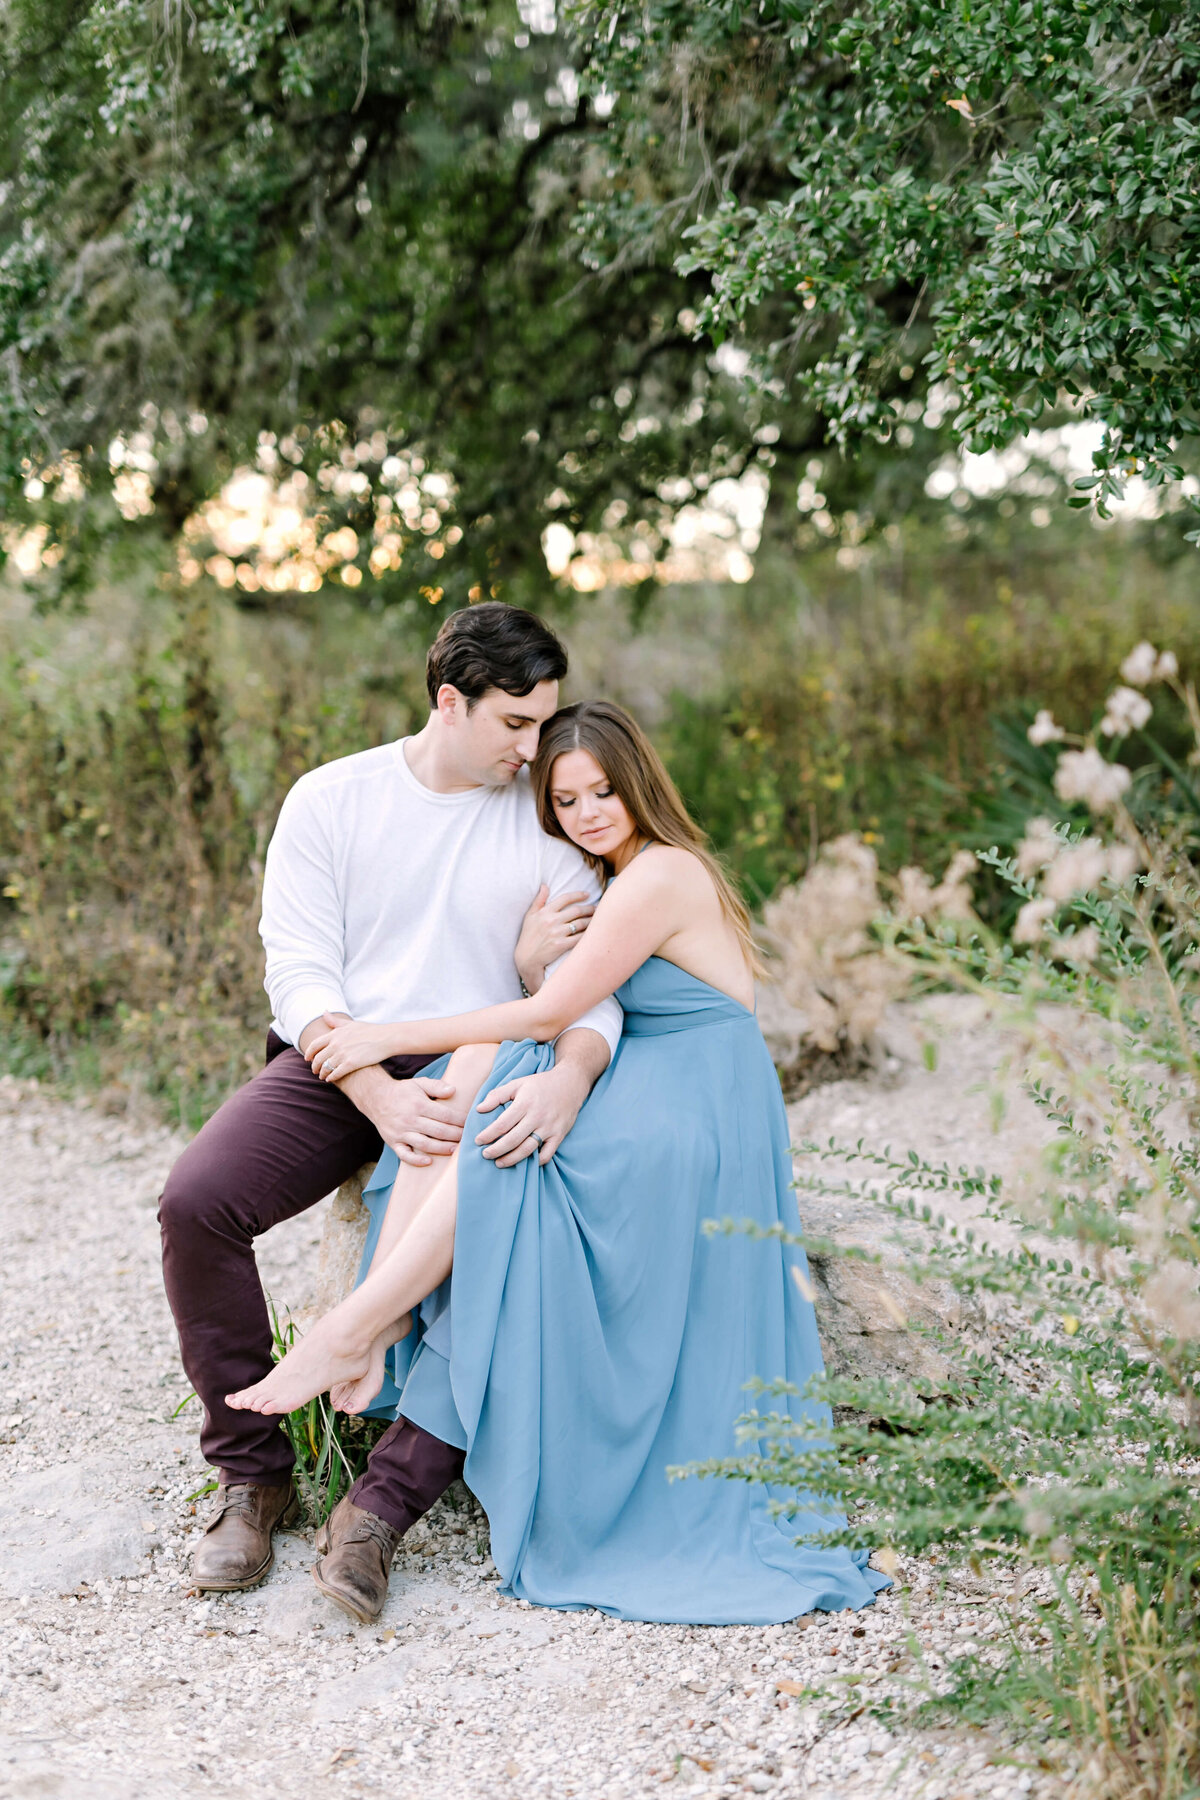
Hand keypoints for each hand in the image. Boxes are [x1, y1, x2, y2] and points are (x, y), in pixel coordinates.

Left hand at [306, 1015, 399, 1081]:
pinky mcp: (351, 1064)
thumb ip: (335, 1021)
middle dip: (315, 1066)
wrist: (385, 1038)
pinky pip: (336, 1073)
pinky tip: (331, 1079)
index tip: (307, 1058)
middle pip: (318, 1058)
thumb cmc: (370, 1030)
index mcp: (335, 1034)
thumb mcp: (350, 1024)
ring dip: (322, 1073)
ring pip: (326, 1067)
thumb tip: (324, 1012)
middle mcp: (336, 1044)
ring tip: (323, 1076)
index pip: (315, 1045)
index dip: (309, 1053)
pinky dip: (331, 1077)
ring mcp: (343, 1054)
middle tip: (315, 1070)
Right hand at [341, 1065, 463, 1166]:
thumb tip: (453, 1090)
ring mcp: (401, 1132)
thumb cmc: (402, 1091)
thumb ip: (436, 1086)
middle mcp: (410, 1119)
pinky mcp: (393, 1142)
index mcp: (419, 1104)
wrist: (376, 1098)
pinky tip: (428, 1162)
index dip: (459, 1120)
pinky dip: (415, 1160)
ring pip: (424, 1144)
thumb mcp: (419, 1083)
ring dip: (441, 1149)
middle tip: (468, 1138)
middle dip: (455, 1135)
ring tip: (455, 1150)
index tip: (470, 1123)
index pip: (445, 1115)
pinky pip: (404, 1154)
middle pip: (438, 1131)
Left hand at [474, 1061, 589, 1167]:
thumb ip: (497, 1095)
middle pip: (512, 1140)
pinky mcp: (559, 1135)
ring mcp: (549, 1127)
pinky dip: (537, 1161)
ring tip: (499, 1163)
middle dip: (496, 1150)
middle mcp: (537, 1117)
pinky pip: (548, 1154)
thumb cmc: (541, 1084)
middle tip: (485, 1155)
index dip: (488, 1135)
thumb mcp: (518, 1083)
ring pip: (528, 1149)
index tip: (478, 1141)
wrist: (571, 1083)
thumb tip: (479, 1109)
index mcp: (525, 1103)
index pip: (502, 1124)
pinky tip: (526, 1163)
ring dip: (511, 1159)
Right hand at [514, 884, 593, 992]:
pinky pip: (579, 937)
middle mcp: (551, 920)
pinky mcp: (561, 945)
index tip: (587, 894)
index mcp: (544, 912)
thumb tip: (545, 885)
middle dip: (589, 908)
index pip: (565, 898)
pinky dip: (588, 934)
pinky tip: (593, 932)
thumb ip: (539, 900)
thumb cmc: (528, 936)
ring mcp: (557, 933)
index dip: (578, 895)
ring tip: (597, 919)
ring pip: (581, 923)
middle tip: (596, 908)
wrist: (526, 958)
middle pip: (576, 910)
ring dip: (591, 920)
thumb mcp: (530, 916)